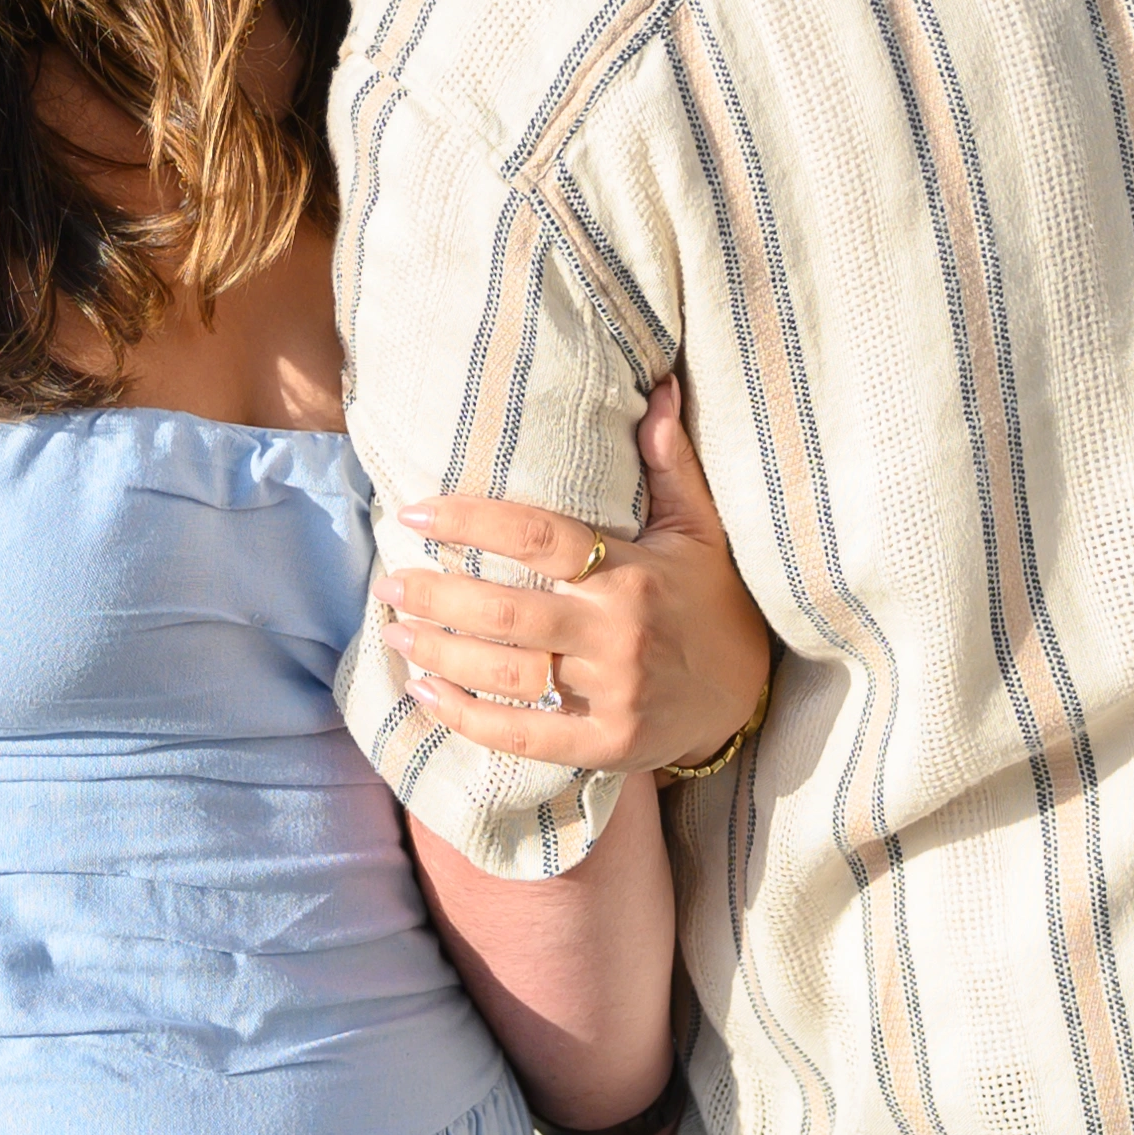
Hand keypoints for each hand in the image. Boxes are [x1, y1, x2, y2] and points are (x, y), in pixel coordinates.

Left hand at [387, 380, 775, 776]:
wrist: (746, 695)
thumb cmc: (709, 600)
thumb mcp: (699, 529)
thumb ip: (671, 463)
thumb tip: (663, 389)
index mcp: (633, 572)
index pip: (538, 537)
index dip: (471, 520)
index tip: (415, 512)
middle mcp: (619, 633)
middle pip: (506, 611)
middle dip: (435, 596)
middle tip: (388, 582)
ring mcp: (612, 695)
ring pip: (505, 673)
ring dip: (438, 653)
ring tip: (394, 631)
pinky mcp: (604, 745)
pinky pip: (521, 736)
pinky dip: (465, 717)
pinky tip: (425, 693)